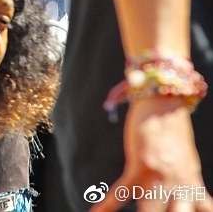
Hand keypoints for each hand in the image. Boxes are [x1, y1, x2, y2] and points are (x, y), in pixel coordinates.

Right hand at [95, 98, 212, 210]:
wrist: (162, 100)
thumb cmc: (174, 131)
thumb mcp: (190, 164)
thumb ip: (191, 188)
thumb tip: (194, 205)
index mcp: (194, 187)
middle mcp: (181, 186)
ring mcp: (160, 177)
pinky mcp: (139, 167)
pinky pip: (121, 193)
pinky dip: (106, 205)